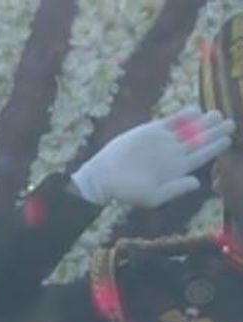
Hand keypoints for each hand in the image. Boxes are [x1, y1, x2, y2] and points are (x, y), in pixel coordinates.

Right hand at [71, 107, 234, 207]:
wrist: (104, 177)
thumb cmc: (126, 191)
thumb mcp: (153, 196)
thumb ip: (176, 189)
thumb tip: (198, 182)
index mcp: (176, 169)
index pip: (200, 157)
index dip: (215, 148)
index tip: (229, 140)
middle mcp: (173, 153)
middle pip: (198, 140)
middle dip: (215, 131)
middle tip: (231, 122)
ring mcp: (162, 141)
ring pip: (188, 129)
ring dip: (203, 122)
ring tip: (218, 114)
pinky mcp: (150, 130)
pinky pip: (170, 121)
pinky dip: (183, 116)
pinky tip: (196, 111)